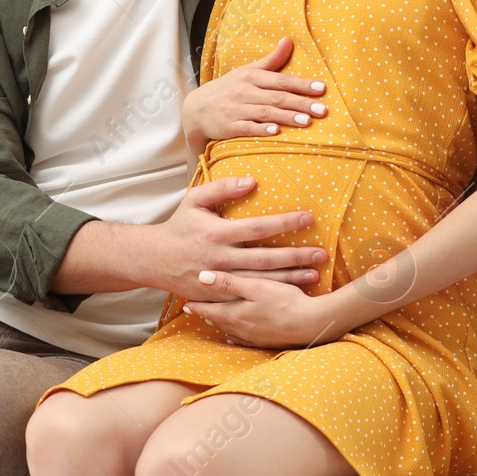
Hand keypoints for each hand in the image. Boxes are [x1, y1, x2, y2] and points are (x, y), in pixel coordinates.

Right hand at [149, 175, 328, 302]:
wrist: (154, 259)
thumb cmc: (179, 226)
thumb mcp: (194, 200)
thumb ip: (221, 187)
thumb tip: (252, 180)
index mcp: (217, 233)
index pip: (258, 227)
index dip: (285, 223)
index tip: (308, 218)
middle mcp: (220, 258)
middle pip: (266, 258)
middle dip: (296, 256)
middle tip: (322, 253)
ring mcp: (220, 279)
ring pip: (262, 281)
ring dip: (290, 278)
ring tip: (315, 274)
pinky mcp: (219, 295)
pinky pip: (250, 295)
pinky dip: (271, 294)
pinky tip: (291, 292)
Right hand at [181, 37, 326, 152]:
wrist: (196, 109)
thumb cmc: (227, 88)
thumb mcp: (247, 71)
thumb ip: (271, 60)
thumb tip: (289, 41)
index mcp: (251, 76)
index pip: (281, 80)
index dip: (301, 84)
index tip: (321, 88)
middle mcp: (244, 91)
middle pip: (276, 97)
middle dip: (300, 103)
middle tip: (321, 110)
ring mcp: (235, 109)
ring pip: (264, 113)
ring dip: (286, 117)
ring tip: (306, 121)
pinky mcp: (228, 126)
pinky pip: (246, 128)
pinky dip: (260, 129)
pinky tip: (275, 131)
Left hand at [181, 271, 341, 348]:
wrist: (312, 324)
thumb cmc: (284, 302)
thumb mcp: (255, 287)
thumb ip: (228, 282)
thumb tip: (201, 277)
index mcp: (234, 314)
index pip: (208, 310)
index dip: (196, 306)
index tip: (184, 304)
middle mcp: (240, 328)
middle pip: (217, 320)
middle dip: (205, 314)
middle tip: (193, 309)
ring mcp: (253, 337)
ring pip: (229, 329)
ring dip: (219, 323)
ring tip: (211, 318)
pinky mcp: (266, 340)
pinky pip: (244, 338)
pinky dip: (235, 333)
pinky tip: (235, 334)